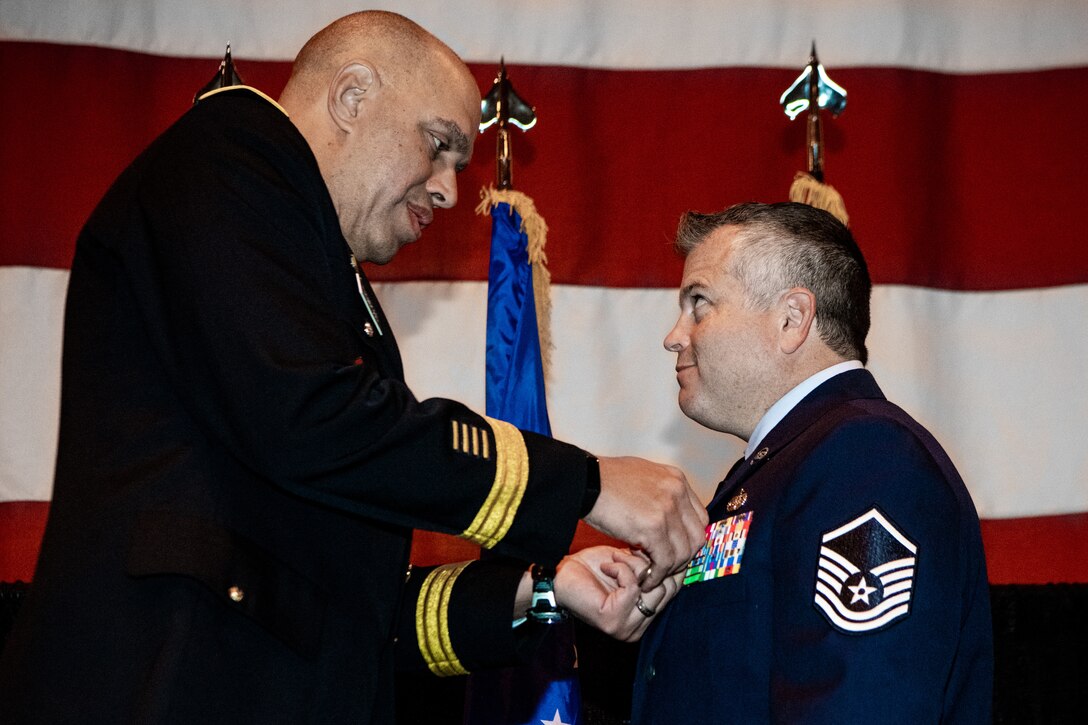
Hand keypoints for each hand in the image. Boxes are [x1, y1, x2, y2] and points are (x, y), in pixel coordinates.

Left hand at [555, 546, 681, 641]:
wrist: (562, 576)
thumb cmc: (594, 570)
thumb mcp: (631, 567)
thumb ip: (652, 568)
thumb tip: (678, 555)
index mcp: (645, 617)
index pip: (674, 589)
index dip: (665, 564)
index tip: (649, 548)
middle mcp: (639, 628)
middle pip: (667, 588)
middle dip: (651, 564)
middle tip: (631, 552)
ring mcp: (627, 628)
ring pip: (652, 587)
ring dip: (633, 566)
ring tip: (616, 559)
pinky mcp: (614, 621)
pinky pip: (632, 587)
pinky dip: (620, 570)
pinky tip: (607, 567)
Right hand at [583, 456, 707, 588]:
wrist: (583, 481)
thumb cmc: (604, 480)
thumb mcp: (642, 476)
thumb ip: (660, 494)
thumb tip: (669, 516)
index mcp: (676, 479)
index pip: (699, 518)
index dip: (688, 539)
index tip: (674, 550)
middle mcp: (677, 492)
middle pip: (696, 537)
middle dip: (683, 557)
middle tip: (663, 565)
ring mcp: (667, 510)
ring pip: (684, 553)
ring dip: (668, 569)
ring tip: (650, 571)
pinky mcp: (653, 528)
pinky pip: (665, 561)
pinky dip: (656, 575)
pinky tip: (645, 578)